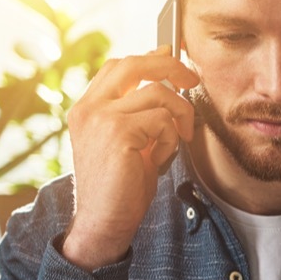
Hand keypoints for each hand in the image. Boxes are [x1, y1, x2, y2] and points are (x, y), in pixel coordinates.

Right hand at [61, 46, 198, 270]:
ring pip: (158, 93)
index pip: (117, 66)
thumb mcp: (130, 141)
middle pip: (134, 64)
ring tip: (174, 141)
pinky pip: (162, 120)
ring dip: (179, 116)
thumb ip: (139, 111)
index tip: (173, 57)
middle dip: (171, 67)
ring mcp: (101, 118)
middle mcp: (89, 109)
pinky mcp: (118, 133)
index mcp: (87, 108)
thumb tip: (165, 78)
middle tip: (192, 81)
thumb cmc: (122, 186)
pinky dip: (171, 139)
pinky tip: (160, 158)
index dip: (149, 58)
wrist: (104, 221)